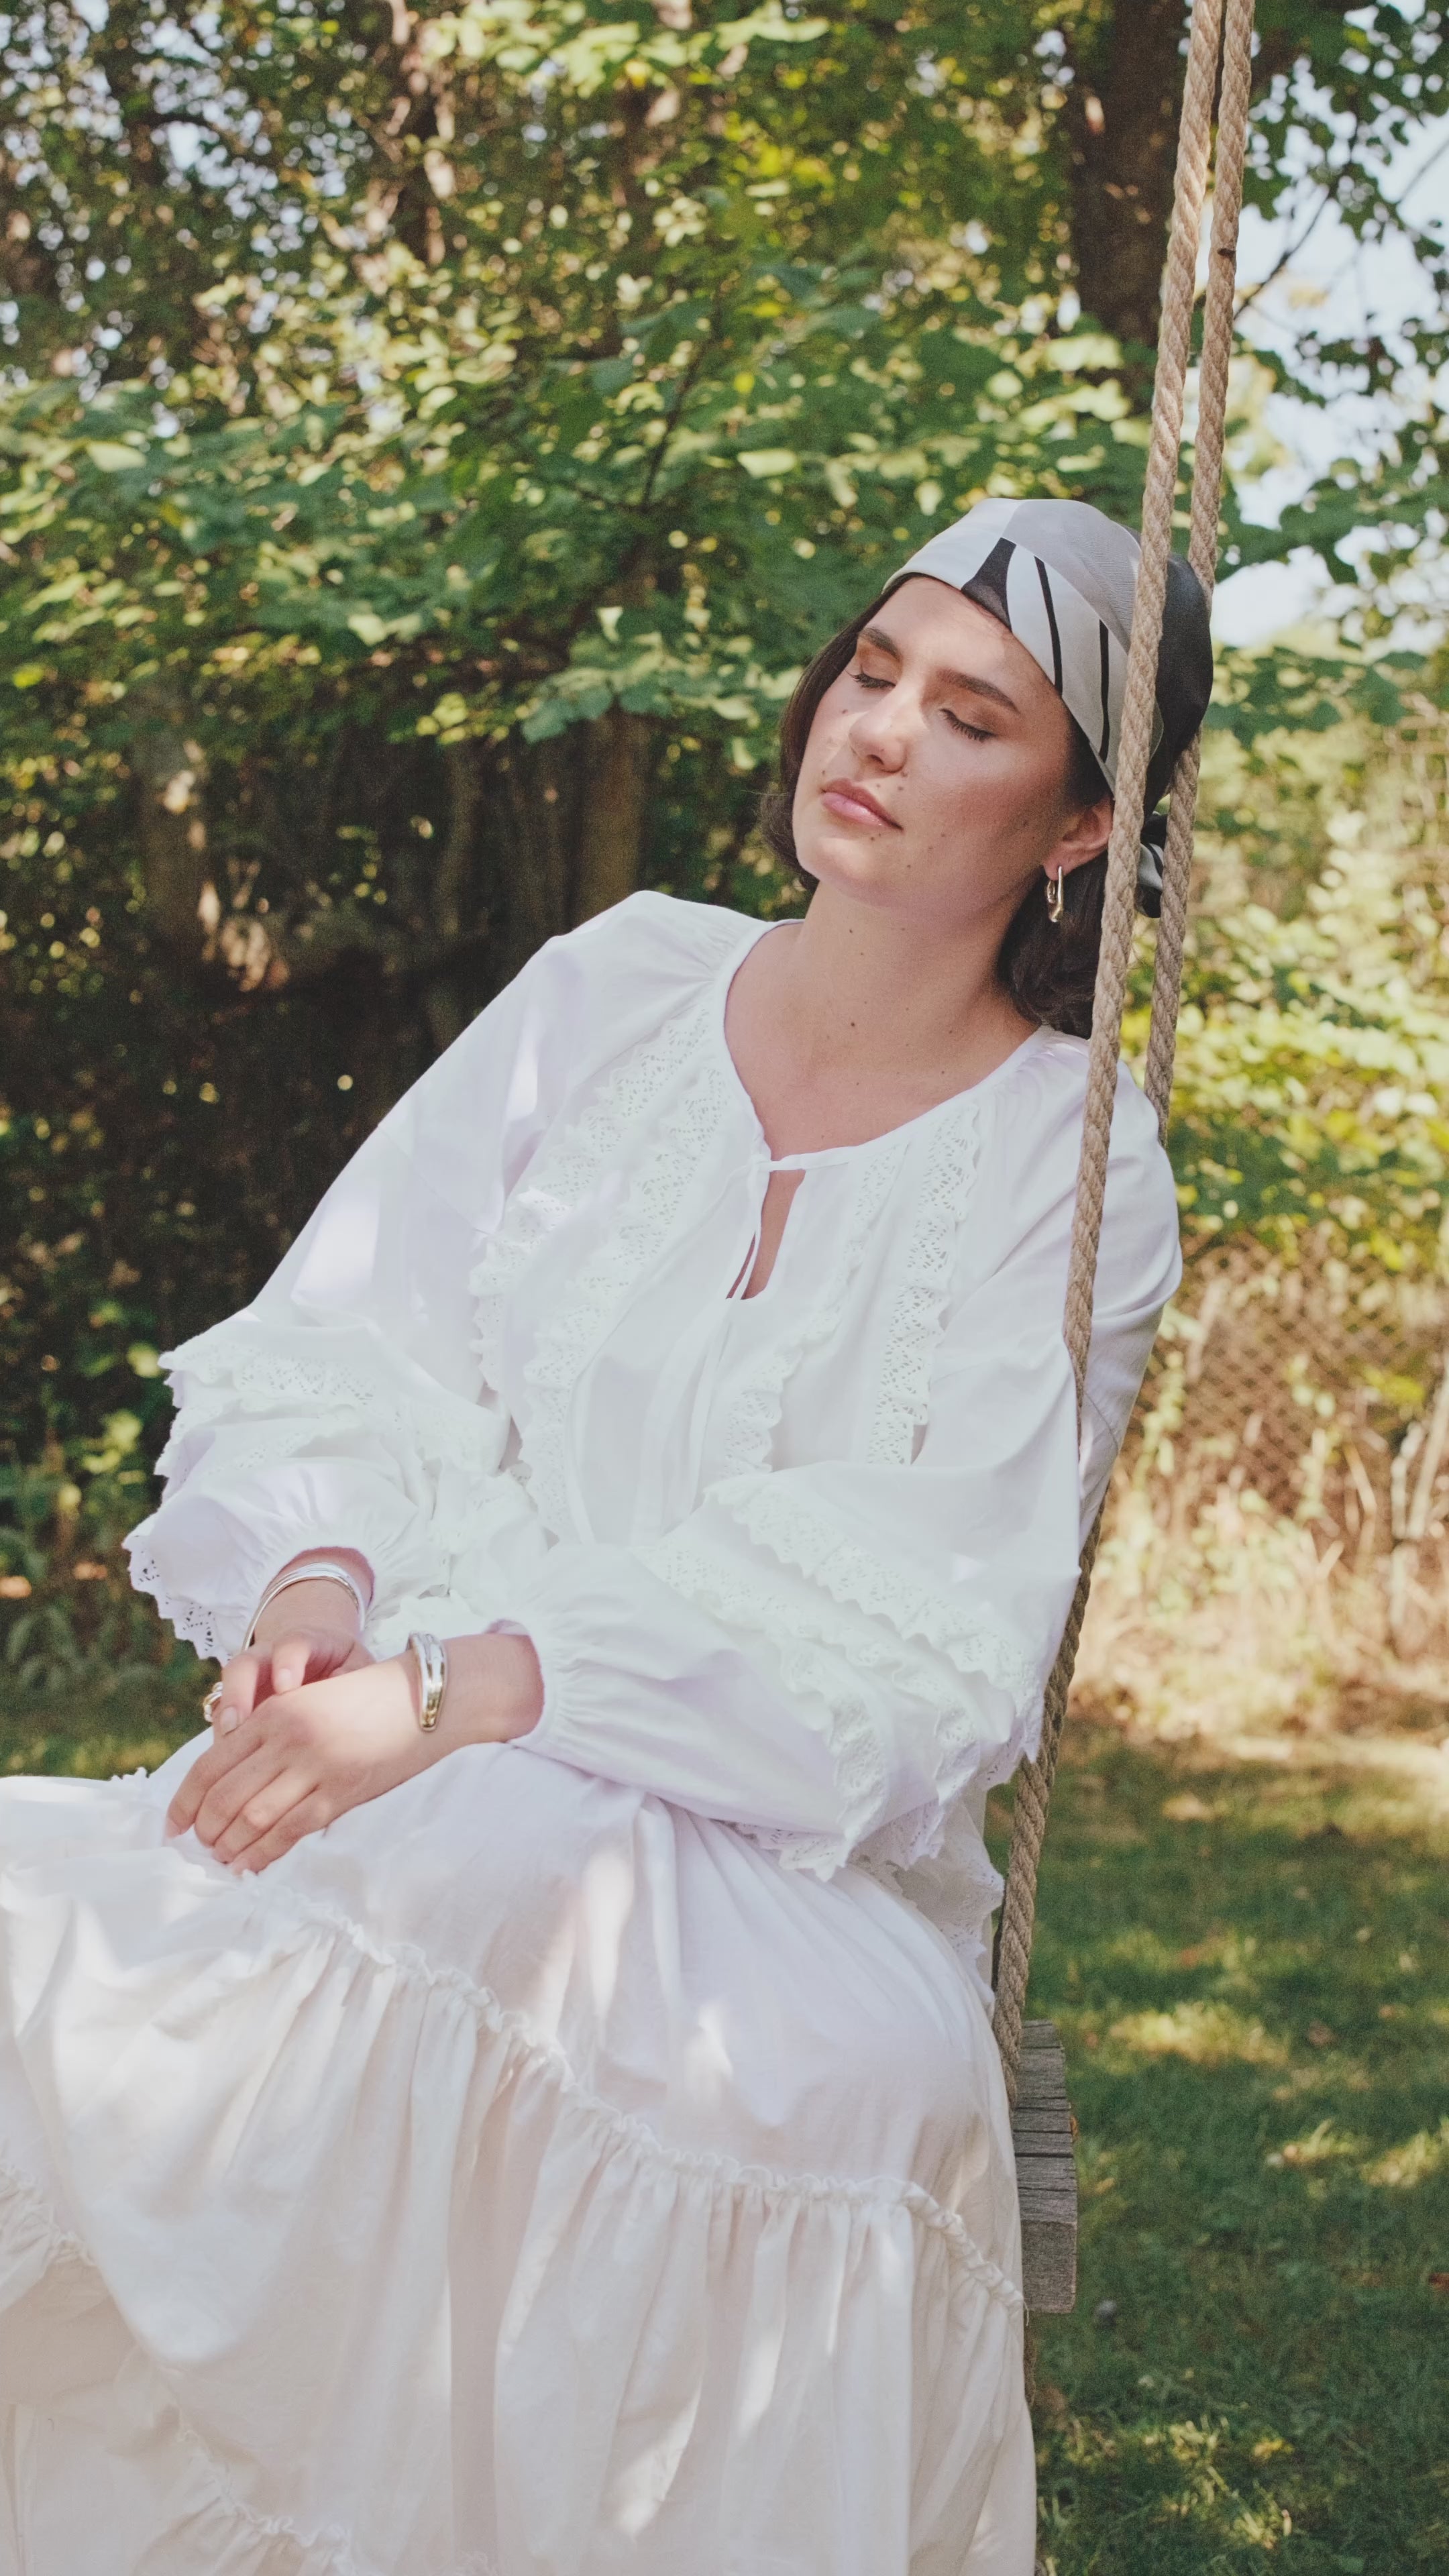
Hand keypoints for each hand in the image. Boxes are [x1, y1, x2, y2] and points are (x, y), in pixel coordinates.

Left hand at [167, 1653, 431, 1870]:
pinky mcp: (340, 1793)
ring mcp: (314, 1767)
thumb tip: (233, 1787)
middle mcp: (287, 1738)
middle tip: (197, 1848)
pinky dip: (262, 1855)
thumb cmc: (365, 1701)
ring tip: (219, 1859)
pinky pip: (289, 1831)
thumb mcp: (308, 1704)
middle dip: (203, 1830)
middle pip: (224, 1796)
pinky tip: (248, 1867)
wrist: (423, 1700)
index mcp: (274, 1713)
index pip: (210, 1764)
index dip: (183, 1801)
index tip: (171, 1826)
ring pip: (252, 1818)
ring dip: (228, 1846)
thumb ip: (272, 1738)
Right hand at [203, 1567, 375, 1740]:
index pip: (292, 1644)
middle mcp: (268, 1657)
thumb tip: (348, 1710)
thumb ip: (352, 1681)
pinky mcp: (239, 1703)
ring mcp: (249, 1680)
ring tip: (226, 1747)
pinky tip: (228, 1764)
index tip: (286, 1685)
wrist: (322, 1654)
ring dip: (225, 1720)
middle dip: (238, 1693)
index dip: (287, 1661)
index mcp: (304, 1643)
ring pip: (226, 1695)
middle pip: (245, 1665)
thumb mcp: (355, 1666)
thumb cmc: (343, 1665)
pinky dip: (224, 1740)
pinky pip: (224, 1718)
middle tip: (237, 1723)